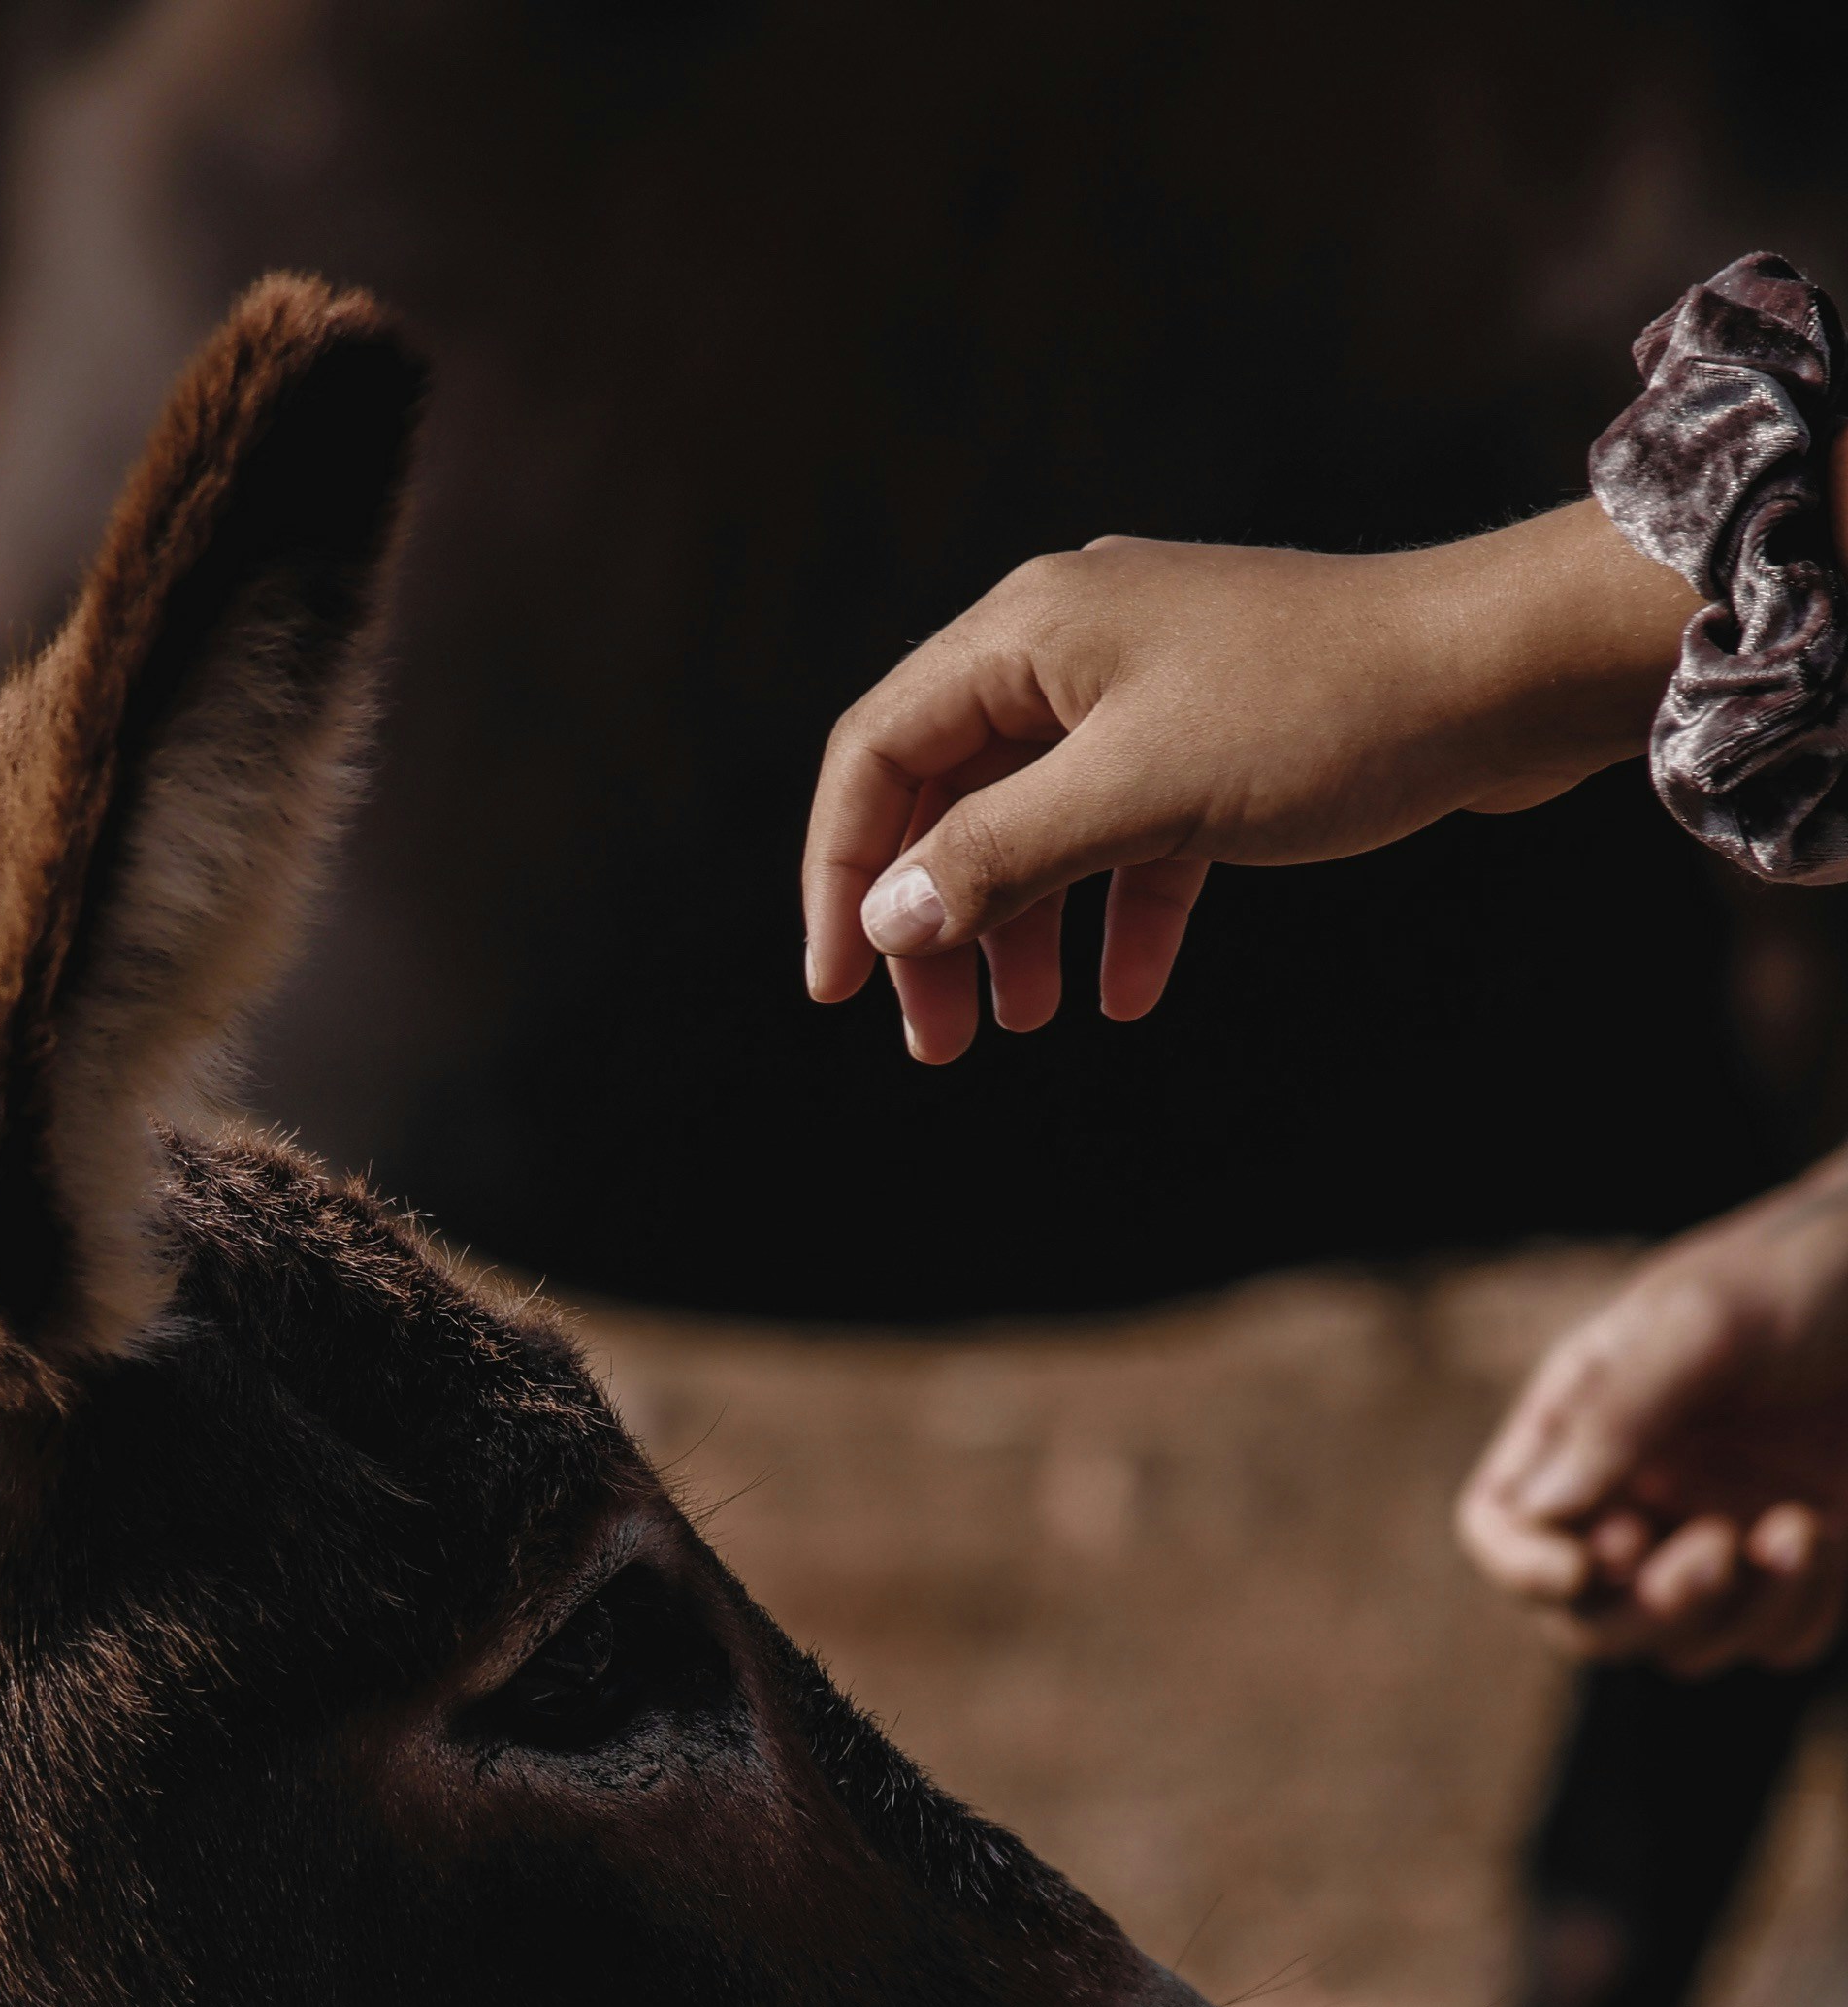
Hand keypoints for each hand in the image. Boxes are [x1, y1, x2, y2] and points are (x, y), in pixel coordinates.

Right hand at [801, 506, 1695, 1062]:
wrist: (1502, 677)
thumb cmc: (1322, 716)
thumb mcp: (1139, 797)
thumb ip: (1002, 856)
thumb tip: (889, 921)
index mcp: (1028, 630)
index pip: (878, 752)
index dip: (841, 873)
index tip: (838, 990)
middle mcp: (1071, 645)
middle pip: (950, 795)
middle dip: (934, 921)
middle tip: (935, 1043)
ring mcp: (1146, 691)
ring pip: (1037, 824)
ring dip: (1018, 933)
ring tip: (1023, 1029)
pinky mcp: (1216, 740)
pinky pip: (1129, 837)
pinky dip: (1116, 916)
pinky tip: (1129, 998)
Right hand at [1456, 1151, 1847, 1673]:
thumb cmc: (1809, 1272)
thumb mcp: (1705, 1321)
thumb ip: (1620, 1413)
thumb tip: (1543, 1512)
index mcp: (1583, 1418)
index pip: (1501, 1521)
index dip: (1521, 1564)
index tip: (1583, 1569)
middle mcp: (1637, 1488)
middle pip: (1582, 1615)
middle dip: (1643, 1608)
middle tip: (1718, 1551)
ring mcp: (1715, 1530)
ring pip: (1680, 1645)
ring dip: (1738, 1612)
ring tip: (1800, 1528)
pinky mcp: (1799, 1564)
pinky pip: (1773, 1641)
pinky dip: (1799, 1612)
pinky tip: (1835, 1533)